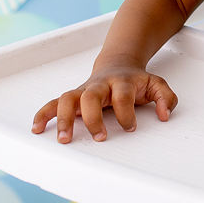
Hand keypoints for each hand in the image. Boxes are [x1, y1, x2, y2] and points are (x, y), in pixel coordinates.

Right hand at [31, 56, 177, 143]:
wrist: (119, 63)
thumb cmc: (136, 80)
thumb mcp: (157, 84)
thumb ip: (166, 98)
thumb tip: (164, 115)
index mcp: (121, 81)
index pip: (122, 96)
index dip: (126, 113)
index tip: (130, 128)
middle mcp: (100, 84)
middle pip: (91, 96)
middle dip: (93, 118)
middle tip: (100, 137)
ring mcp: (84, 90)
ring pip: (68, 98)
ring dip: (64, 118)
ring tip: (64, 139)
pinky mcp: (73, 96)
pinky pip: (54, 102)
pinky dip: (44, 114)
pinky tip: (37, 128)